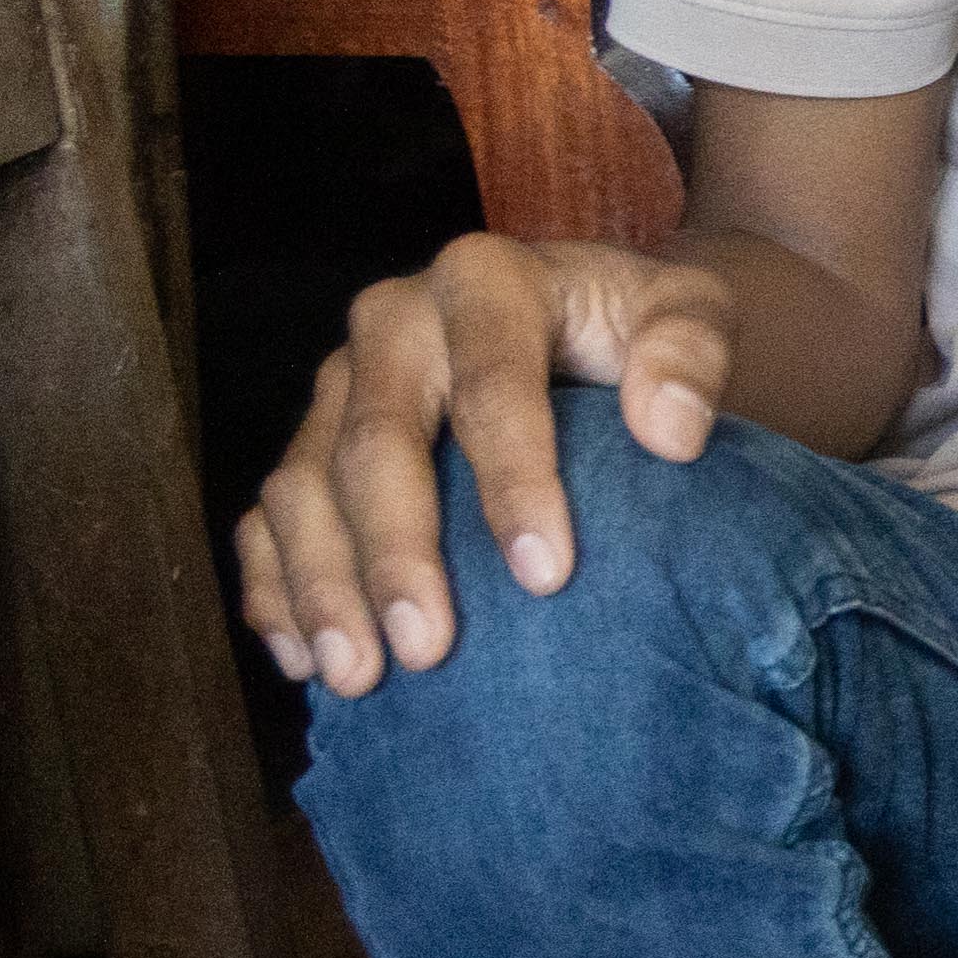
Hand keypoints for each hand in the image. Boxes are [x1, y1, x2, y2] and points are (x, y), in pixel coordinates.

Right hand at [237, 235, 737, 695]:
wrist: (582, 318)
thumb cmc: (635, 329)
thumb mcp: (691, 310)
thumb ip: (691, 351)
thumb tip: (672, 432)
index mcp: (482, 280)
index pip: (490, 383)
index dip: (513, 480)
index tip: (548, 577)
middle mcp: (392, 322)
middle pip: (374, 442)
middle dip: (396, 553)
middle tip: (428, 650)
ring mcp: (338, 385)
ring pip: (301, 486)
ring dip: (323, 586)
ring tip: (358, 676)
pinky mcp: (308, 441)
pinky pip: (265, 519)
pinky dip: (276, 590)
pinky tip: (306, 661)